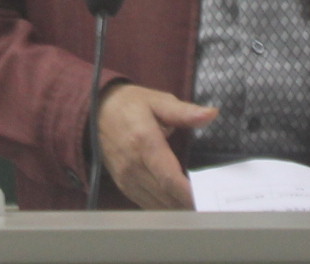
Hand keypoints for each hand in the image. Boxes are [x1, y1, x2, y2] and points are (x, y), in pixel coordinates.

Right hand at [94, 83, 217, 209]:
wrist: (97, 111)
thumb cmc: (130, 104)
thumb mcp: (158, 101)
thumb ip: (185, 111)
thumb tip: (211, 114)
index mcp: (144, 142)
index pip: (169, 177)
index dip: (188, 193)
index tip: (207, 197)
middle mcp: (133, 165)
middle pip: (165, 195)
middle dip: (188, 203)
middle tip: (211, 204)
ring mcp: (126, 178)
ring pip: (156, 204)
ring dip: (177, 208)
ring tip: (199, 207)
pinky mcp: (123, 185)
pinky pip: (146, 204)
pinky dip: (164, 207)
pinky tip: (178, 205)